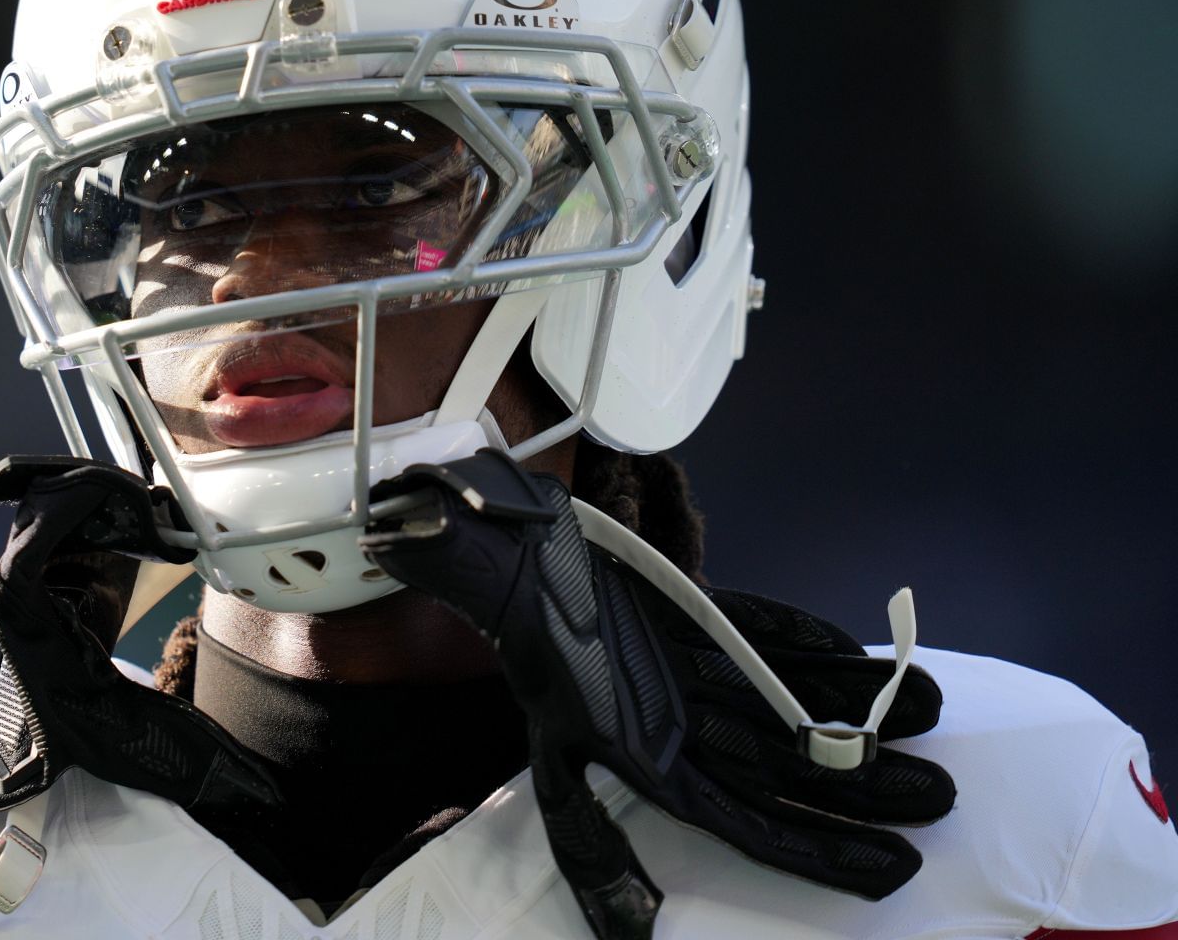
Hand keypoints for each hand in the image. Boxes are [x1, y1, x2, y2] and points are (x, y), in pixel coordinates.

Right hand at [360, 450, 953, 939]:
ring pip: (782, 710)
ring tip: (938, 730)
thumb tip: (621, 924)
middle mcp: (662, 717)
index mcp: (629, 750)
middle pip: (777, 770)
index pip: (736, 820)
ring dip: (857, 721)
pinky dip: (816, 652)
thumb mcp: (536, 715)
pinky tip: (873, 663)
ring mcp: (679, 665)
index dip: (813, 850)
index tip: (888, 874)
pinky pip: (762, 638)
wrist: (483, 526)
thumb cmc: (495, 601)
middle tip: (943, 799)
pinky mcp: (686, 613)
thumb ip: (571, 811)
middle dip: (860, 791)